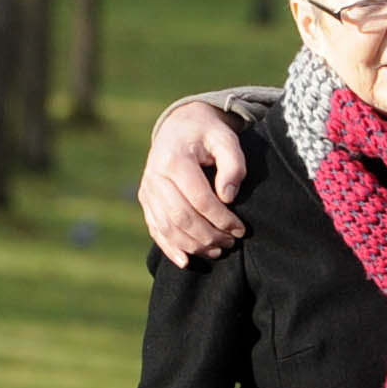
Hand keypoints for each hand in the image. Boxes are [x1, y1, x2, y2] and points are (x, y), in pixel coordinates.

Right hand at [139, 101, 249, 266]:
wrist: (179, 126)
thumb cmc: (207, 133)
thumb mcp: (225, 138)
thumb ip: (232, 164)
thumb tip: (227, 198)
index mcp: (174, 160)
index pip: (199, 199)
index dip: (221, 219)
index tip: (240, 229)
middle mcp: (155, 177)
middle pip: (182, 217)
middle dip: (209, 236)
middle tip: (230, 243)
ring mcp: (147, 190)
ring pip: (168, 228)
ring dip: (193, 245)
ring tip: (217, 250)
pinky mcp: (146, 201)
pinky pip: (156, 229)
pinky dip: (170, 248)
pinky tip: (186, 261)